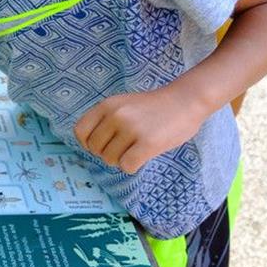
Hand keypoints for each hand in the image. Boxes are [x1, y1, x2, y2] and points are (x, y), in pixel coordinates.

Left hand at [74, 89, 205, 174]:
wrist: (185, 101)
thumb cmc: (153, 107)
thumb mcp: (123, 104)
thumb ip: (105, 120)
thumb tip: (89, 146)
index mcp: (107, 105)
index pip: (80, 132)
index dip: (88, 143)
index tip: (102, 145)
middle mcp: (116, 115)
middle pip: (96, 149)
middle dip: (108, 153)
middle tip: (126, 147)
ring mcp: (131, 129)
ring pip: (111, 160)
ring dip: (122, 159)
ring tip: (137, 147)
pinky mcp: (147, 143)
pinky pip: (127, 166)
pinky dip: (133, 165)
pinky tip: (143, 155)